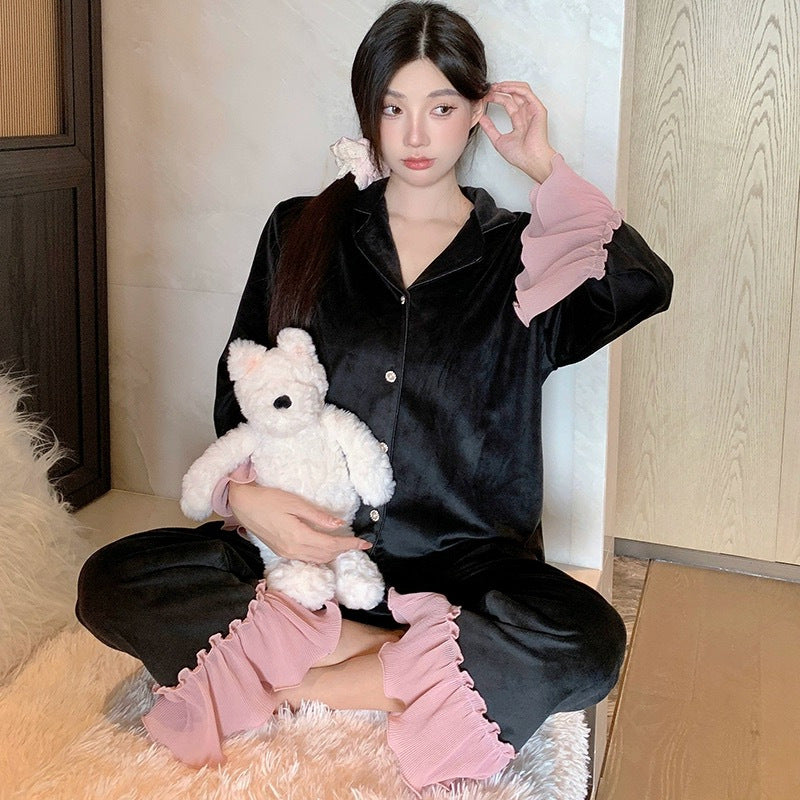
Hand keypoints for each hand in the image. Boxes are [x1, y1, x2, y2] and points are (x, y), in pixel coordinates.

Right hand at [228, 482, 370, 563]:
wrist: (242, 504)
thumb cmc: (268, 499)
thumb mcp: (295, 503)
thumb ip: (318, 516)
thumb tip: (340, 524)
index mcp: (298, 537)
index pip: (331, 545)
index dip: (350, 544)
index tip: (364, 542)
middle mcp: (293, 549)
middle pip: (326, 555)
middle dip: (345, 550)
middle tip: (360, 543)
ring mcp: (286, 553)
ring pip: (317, 559)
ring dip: (333, 554)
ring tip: (347, 545)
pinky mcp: (281, 551)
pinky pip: (307, 559)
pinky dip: (321, 555)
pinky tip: (326, 548)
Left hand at [479, 81, 556, 183]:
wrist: (531, 160)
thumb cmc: (520, 155)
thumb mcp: (499, 140)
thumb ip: (490, 129)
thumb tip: (481, 119)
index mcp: (519, 121)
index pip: (507, 103)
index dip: (496, 98)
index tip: (485, 97)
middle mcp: (526, 114)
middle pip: (512, 95)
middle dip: (500, 89)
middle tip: (488, 89)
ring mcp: (532, 110)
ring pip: (521, 90)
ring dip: (507, 86)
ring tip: (495, 86)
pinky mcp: (538, 109)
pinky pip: (527, 93)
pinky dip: (515, 88)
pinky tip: (505, 88)